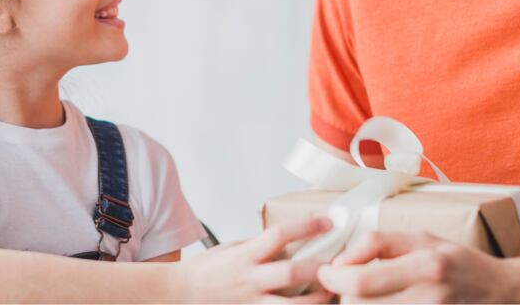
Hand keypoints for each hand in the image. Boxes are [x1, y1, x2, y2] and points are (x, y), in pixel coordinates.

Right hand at [176, 217, 334, 302]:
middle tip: (340, 266)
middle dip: (319, 270)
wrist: (179, 295)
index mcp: (246, 255)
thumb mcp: (232, 249)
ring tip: (333, 294)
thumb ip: (259, 247)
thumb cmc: (205, 271)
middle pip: (292, 273)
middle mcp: (250, 279)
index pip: (279, 235)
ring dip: (316, 300)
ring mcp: (251, 302)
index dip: (306, 227)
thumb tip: (288, 241)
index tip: (327, 222)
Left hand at [316, 230, 519, 302]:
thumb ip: (378, 243)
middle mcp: (428, 300)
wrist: (498, 292)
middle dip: (343, 294)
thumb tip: (342, 260)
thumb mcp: (421, 238)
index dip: (333, 278)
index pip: (360, 282)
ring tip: (366, 294)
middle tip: (346, 282)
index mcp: (425, 267)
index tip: (327, 271)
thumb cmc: (456, 261)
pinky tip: (381, 303)